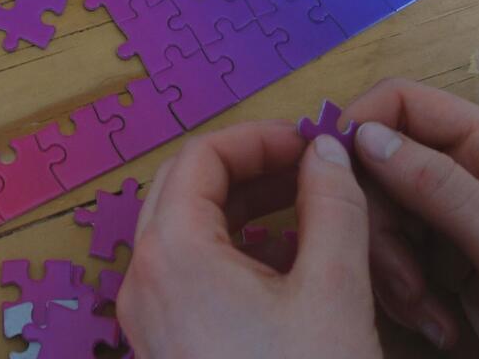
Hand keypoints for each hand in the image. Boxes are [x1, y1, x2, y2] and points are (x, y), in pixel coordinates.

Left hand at [116, 118, 380, 358]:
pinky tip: (284, 263)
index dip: (257, 139)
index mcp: (172, 254)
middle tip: (305, 167)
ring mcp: (148, 319)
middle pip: (183, 187)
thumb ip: (332, 205)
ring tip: (304, 208)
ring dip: (238, 208)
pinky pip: (185, 274)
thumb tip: (326, 151)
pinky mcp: (163, 347)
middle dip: (246, 168)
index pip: (201, 157)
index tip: (306, 142)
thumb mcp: (333, 289)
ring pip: (182, 231)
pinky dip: (229, 250)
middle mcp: (144, 281)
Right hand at [344, 78, 478, 358]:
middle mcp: (475, 166)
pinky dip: (400, 288)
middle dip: (377, 224)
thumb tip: (367, 136)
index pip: (406, 101)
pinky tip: (435, 320)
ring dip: (388, 265)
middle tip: (402, 282)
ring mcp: (458, 210)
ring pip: (380, 210)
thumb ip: (444, 190)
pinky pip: (393, 250)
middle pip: (381, 162)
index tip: (329, 181)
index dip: (359, 128)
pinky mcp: (446, 249)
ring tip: (425, 311)